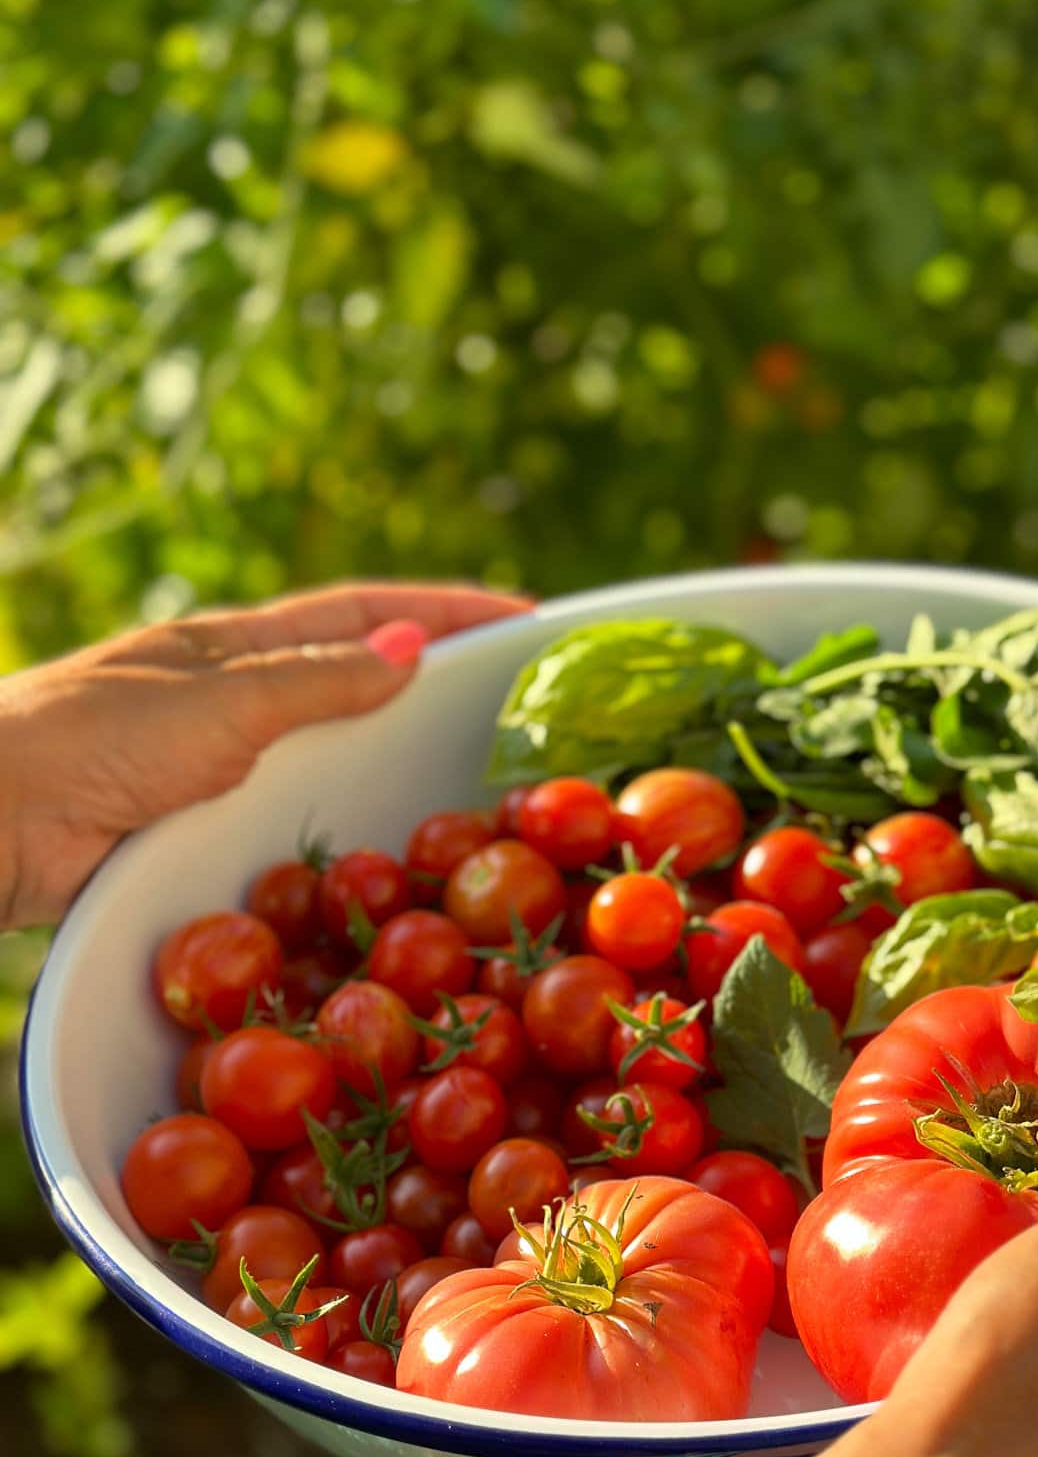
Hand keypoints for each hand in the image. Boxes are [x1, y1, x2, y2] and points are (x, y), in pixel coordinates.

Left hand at [0, 582, 529, 929]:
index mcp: (238, 646)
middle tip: (520, 696)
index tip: (524, 617)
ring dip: (399, 754)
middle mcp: (235, 699)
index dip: (445, 612)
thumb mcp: (220, 702)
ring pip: (333, 750)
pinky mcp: (203, 830)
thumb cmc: (95, 739)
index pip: (365, 614)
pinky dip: (351, 821)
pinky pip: (299, 817)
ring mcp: (220, 765)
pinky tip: (384, 844)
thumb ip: (316, 683)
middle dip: (437, 677)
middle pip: (358, 678)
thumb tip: (411, 655)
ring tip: (474, 771)